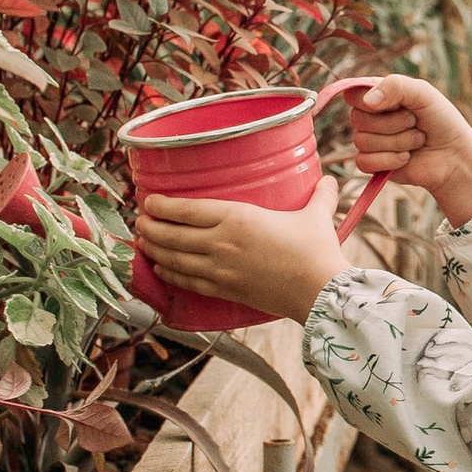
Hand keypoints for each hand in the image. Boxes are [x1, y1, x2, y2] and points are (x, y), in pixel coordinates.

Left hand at [137, 173, 344, 320]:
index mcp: (238, 217)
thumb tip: (331, 180)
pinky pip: (187, 282)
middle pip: (172, 234)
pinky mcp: (225, 291)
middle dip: (150, 227)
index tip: (149, 201)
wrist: (319, 291)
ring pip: (174, 259)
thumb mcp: (315, 216)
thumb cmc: (316, 251)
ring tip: (142, 242)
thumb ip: (319, 196)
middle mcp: (221, 242)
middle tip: (140, 221)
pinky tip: (160, 269)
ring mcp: (220, 269)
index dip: (162, 206)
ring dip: (154, 250)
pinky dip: (169, 274)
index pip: (186, 210)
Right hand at [342, 77, 471, 229]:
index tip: (396, 104)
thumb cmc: (442, 120)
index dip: (368, 99)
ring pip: (362, 141)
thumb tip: (367, 101)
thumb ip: (395, 86)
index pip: (353, 93)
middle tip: (415, 122)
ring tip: (417, 140)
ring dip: (398, 142)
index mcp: (379, 95)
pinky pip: (364, 162)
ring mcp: (370, 141)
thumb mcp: (423, 93)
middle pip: (357, 119)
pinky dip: (390, 160)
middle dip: (393, 123)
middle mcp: (371, 117)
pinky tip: (407, 158)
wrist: (455, 156)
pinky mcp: (373, 164)